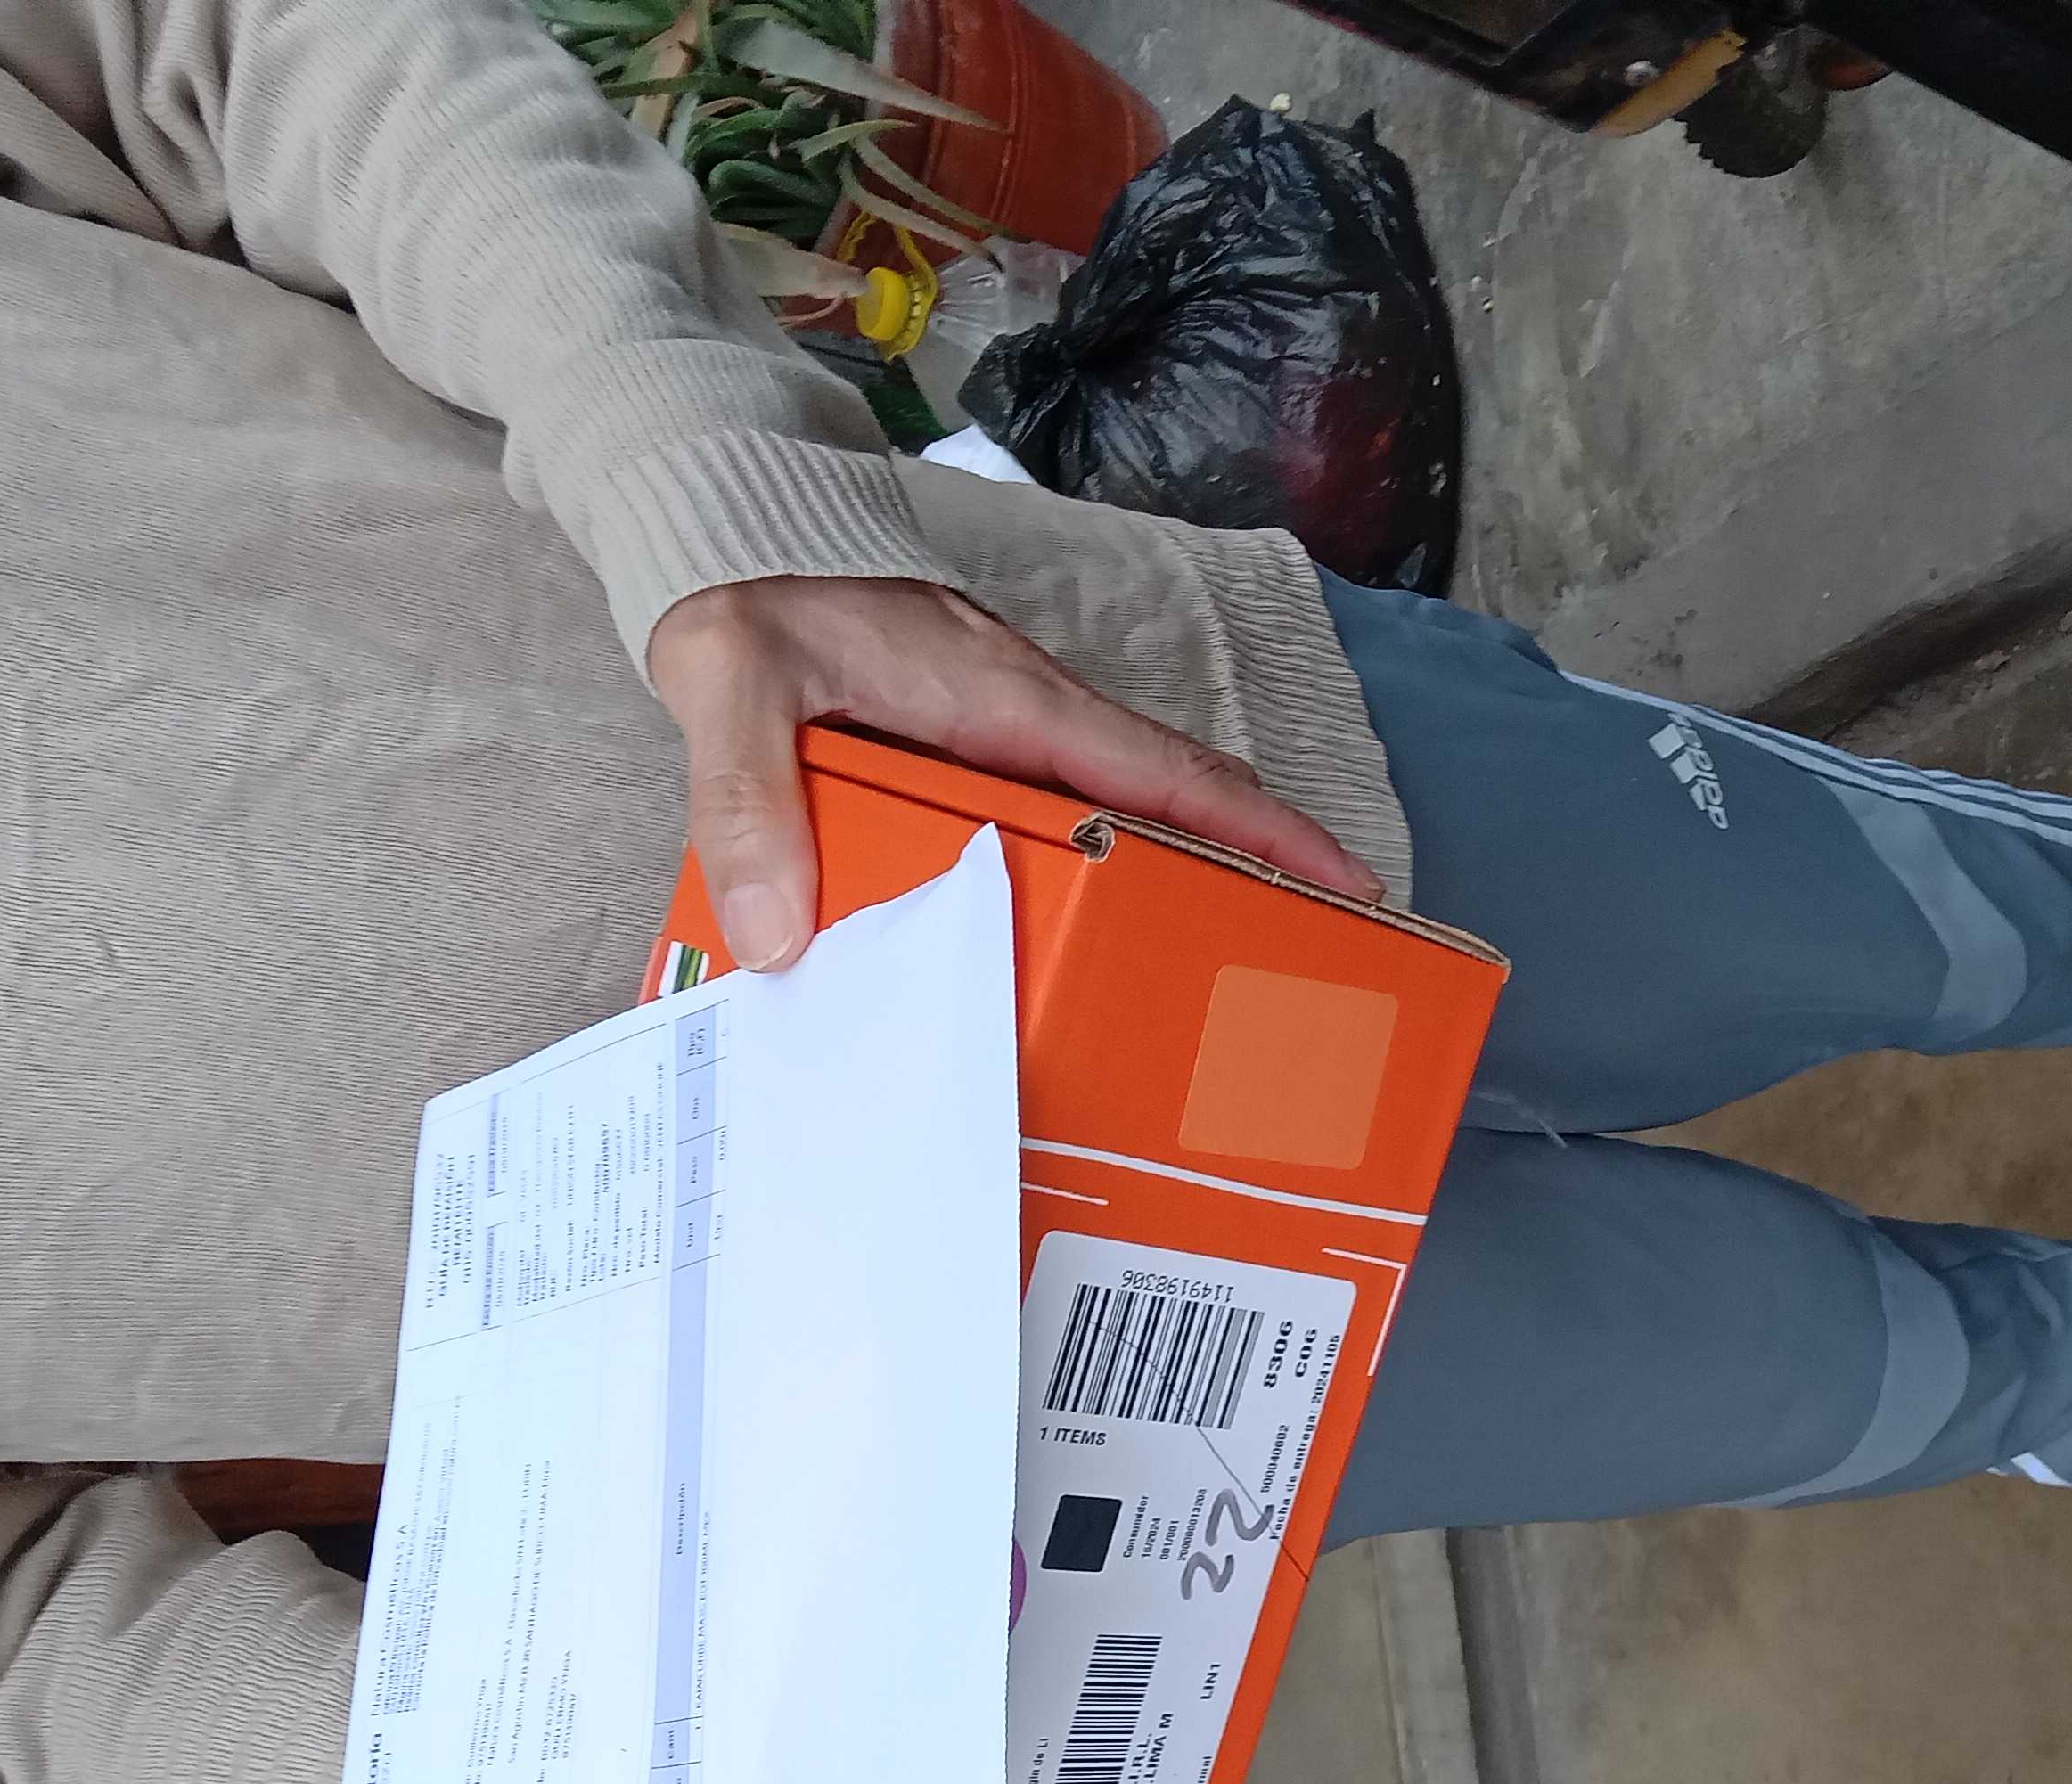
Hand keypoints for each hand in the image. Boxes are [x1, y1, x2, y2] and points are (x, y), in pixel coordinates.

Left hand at [647, 575, 1382, 969]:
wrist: (723, 526)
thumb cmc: (745, 592)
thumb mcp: (728, 686)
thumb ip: (747, 802)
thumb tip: (779, 937)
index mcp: (1008, 700)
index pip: (1169, 771)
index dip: (1266, 831)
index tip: (1348, 885)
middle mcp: (1029, 713)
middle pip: (1176, 798)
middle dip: (1256, 870)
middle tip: (1307, 963)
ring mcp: (1008, 725)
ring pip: (1126, 806)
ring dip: (1186, 872)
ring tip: (1219, 968)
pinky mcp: (976, 738)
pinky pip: (1068, 808)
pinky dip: (1109, 861)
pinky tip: (1089, 929)